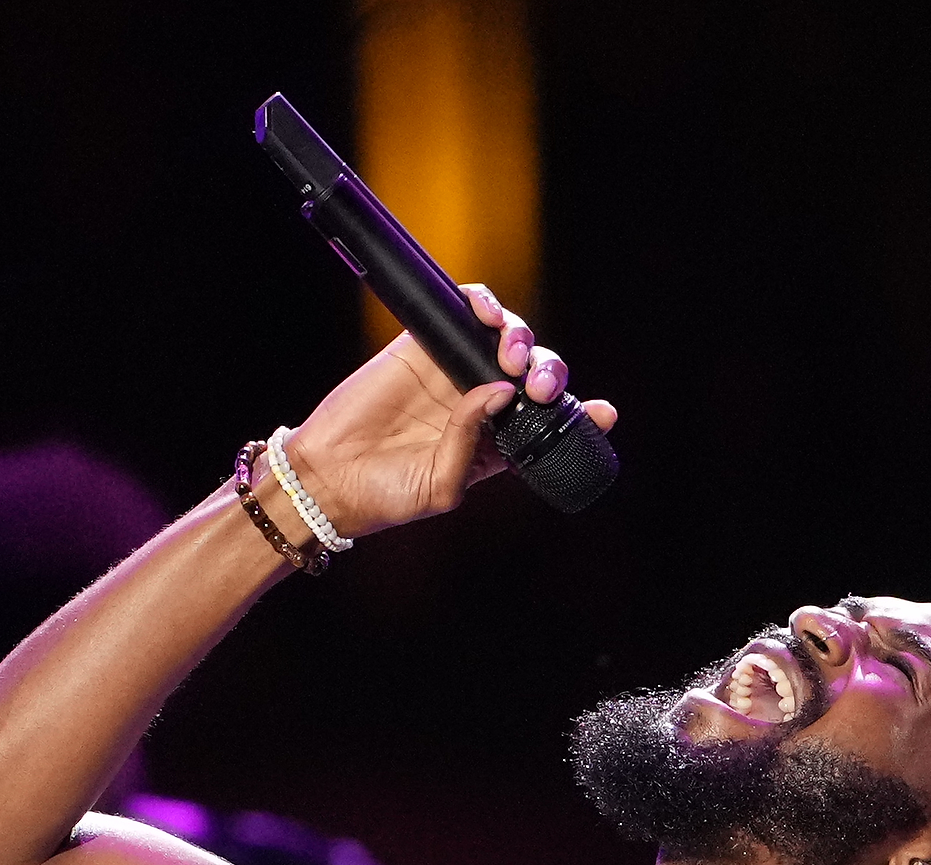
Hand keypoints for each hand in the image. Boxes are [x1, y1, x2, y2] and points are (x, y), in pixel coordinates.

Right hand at [279, 284, 617, 541]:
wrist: (327, 477)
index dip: (581, 414)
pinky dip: (482, 303)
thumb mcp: (442, 487)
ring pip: (506, 338)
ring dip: (520, 339)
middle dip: (548, 374)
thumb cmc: (385, 495)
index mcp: (496, 445)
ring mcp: (454, 371)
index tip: (604, 413)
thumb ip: (472, 442)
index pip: (549, 423)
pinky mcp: (424, 346)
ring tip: (508, 356)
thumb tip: (497, 390)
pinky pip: (462, 311)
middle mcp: (482, 405)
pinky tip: (486, 313)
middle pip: (535, 375)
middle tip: (535, 388)